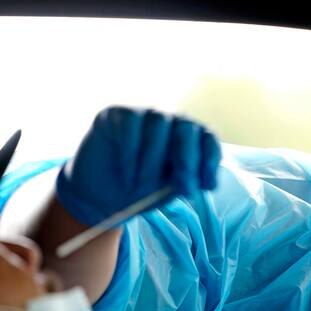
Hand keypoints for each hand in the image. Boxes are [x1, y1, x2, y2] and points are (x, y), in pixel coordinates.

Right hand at [55, 107, 220, 225]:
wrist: (100, 197)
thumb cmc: (140, 191)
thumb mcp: (168, 190)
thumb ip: (185, 181)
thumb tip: (205, 182)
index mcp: (188, 139)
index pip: (207, 138)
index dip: (210, 159)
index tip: (207, 185)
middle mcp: (169, 122)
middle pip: (187, 128)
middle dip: (187, 160)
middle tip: (182, 188)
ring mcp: (144, 114)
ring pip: (158, 126)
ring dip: (153, 163)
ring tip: (142, 189)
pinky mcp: (117, 113)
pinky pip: (130, 127)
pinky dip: (131, 157)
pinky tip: (128, 179)